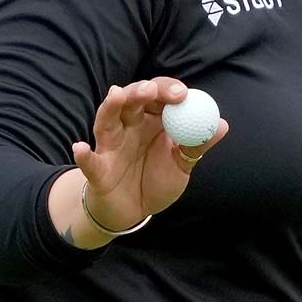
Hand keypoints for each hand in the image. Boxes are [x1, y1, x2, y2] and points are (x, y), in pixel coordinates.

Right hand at [70, 77, 228, 231]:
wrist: (132, 211)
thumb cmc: (155, 180)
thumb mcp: (181, 165)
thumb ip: (197, 145)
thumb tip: (221, 124)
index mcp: (150, 121)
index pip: (157, 96)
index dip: (167, 91)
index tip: (182, 94)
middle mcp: (128, 127)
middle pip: (131, 101)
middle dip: (140, 92)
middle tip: (151, 90)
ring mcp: (110, 146)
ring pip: (107, 120)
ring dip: (111, 107)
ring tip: (118, 95)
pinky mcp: (98, 170)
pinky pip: (90, 162)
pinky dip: (84, 156)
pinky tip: (80, 148)